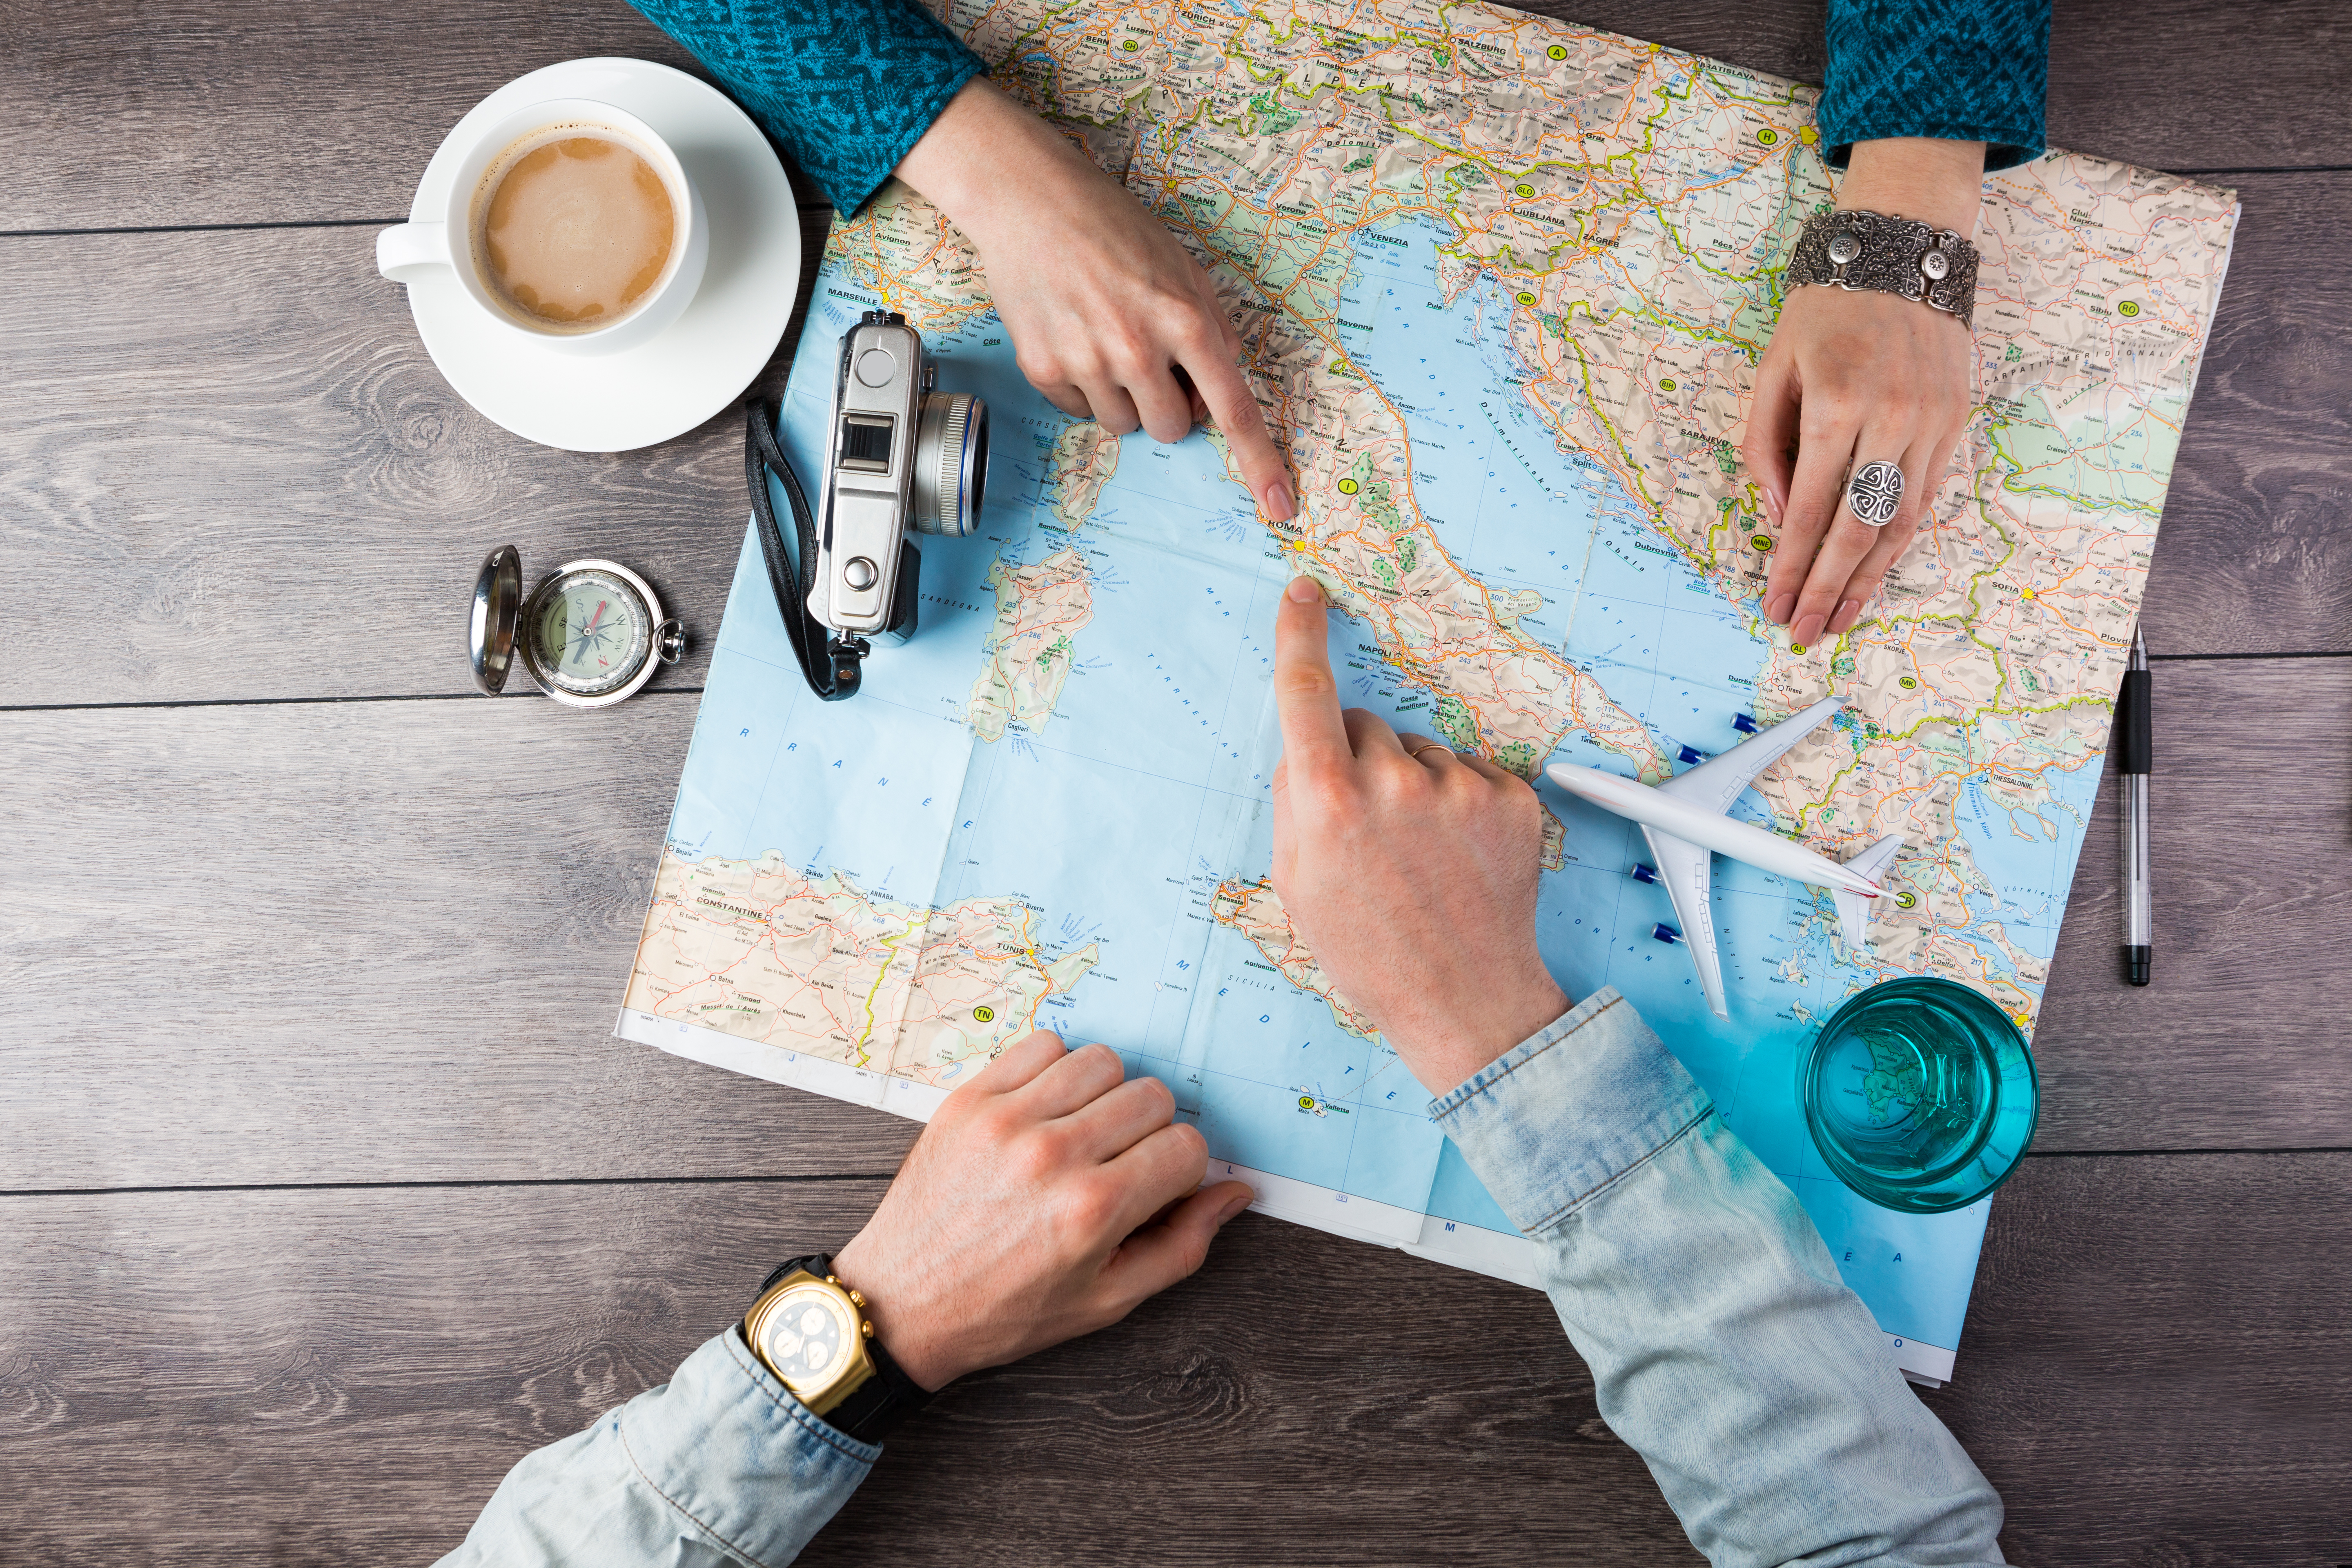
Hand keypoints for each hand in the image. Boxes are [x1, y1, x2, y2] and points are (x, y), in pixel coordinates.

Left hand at [829, 1030, 1252, 1391]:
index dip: (1183, 1169)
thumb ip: (1182, 1246)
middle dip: (1151, 1130)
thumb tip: (1236, 1193)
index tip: (1156, 1187)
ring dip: (1106, 1093)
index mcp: (1094, 1210)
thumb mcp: (1107, 1301)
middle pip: (1152, 1096)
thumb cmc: (1007, 1309)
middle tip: (1120, 1164)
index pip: (1186, 1146)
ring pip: (1103, 1060)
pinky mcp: (970, 1099)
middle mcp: (1053, 1156)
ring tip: (1084, 1132)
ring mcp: (1007, 1120)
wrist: (904, 1303)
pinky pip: (1042, 1045)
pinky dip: (1056, 1070)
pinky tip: (1046, 1110)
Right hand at [896, 80, 1294, 521]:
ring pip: (1123, 427)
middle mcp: (1138, 350)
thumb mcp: (1183, 267)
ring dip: (1123, 399)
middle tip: (1150, 361)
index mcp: (1185, 321)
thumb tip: (1218, 390)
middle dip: (1168, 407)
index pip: (1233, 409)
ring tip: (1105, 341)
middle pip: (1171, 429)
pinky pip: (1078, 412)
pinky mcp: (1044, 369)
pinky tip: (1074, 338)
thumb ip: (1213, 328)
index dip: (1260, 462)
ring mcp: (1087, 363)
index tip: (1281, 506)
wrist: (1031, 201)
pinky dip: (1082, 388)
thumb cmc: (1113, 229)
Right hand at [1268, 577, 1569, 1096]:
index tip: (1303, 592)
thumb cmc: (1371, 950)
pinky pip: (1472, 772)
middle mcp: (1395, 783)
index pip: (1304, 692)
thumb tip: (1305, 746)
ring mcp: (1459, 788)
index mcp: (1330, 802)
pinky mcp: (1511, 798)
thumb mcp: (1298, 882)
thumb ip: (1293, 802)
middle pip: (1364, 727)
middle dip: (1358, 761)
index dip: (1298, 634)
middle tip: (1370, 831)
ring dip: (1415, 787)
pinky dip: (1463, 803)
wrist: (1464, 999)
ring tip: (1422, 855)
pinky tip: (1459, 854)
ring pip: (1420, 752)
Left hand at [1742, 138, 1983, 648]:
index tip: (1774, 607)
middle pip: (1856, 530)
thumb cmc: (1823, 314)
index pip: (1806, 511)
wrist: (1901, 253)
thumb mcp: (1771, 372)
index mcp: (1834, 405)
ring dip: (1869, 581)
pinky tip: (1876, 573)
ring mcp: (1930, 424)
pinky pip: (1926, 498)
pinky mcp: (1955, 424)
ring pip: (1900, 524)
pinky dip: (1900, 543)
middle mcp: (1889, 419)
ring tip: (1841, 620)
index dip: (1790, 568)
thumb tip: (1773, 521)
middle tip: (1806, 633)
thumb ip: (1763, 448)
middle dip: (1827, 590)